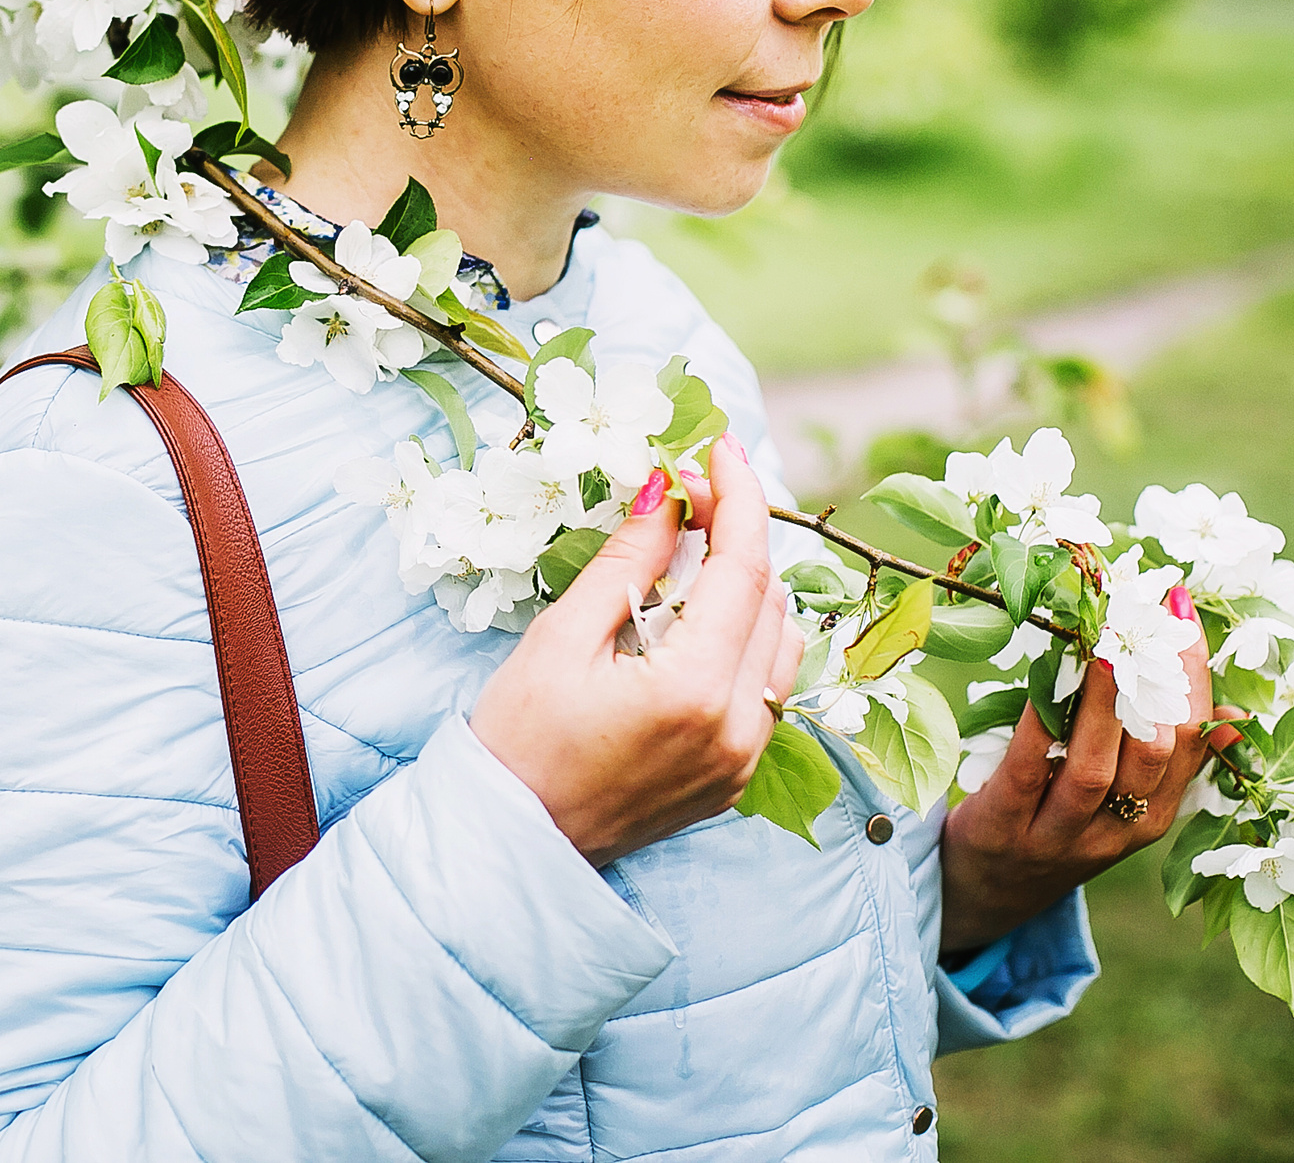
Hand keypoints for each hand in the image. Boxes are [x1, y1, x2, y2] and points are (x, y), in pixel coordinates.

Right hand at [470, 436, 805, 868]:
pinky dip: (744, 639)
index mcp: (693, 691)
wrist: (511, 846)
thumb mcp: (563, 639)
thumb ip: (628, 562)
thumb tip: (668, 489)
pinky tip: (694, 620)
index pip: (743, 569)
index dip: (738, 497)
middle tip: (686, 497)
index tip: (720, 446)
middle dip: (739, 536)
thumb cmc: (517, 742)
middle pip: (773, 599)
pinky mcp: (735, 777)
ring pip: (782, 643)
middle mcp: (737, 730)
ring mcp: (742, 760)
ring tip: (691, 556)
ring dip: (749, 588)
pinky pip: (767, 688)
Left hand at [940, 596, 1243, 951]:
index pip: (1192, 744)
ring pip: (1095, 770)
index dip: (1193, 678)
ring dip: (1106, 705)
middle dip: (1157, 685)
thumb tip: (1233, 719)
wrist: (986, 894)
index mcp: (1154, 816)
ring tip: (1108, 646)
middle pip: (1154, 756)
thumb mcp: (1122, 806)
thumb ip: (1164, 761)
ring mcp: (1060, 835)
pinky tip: (1043, 681)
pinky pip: (1026, 771)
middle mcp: (1117, 831)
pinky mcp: (1003, 829)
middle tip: (1148, 618)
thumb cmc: (1058, 828)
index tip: (1182, 614)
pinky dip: (1038, 725)